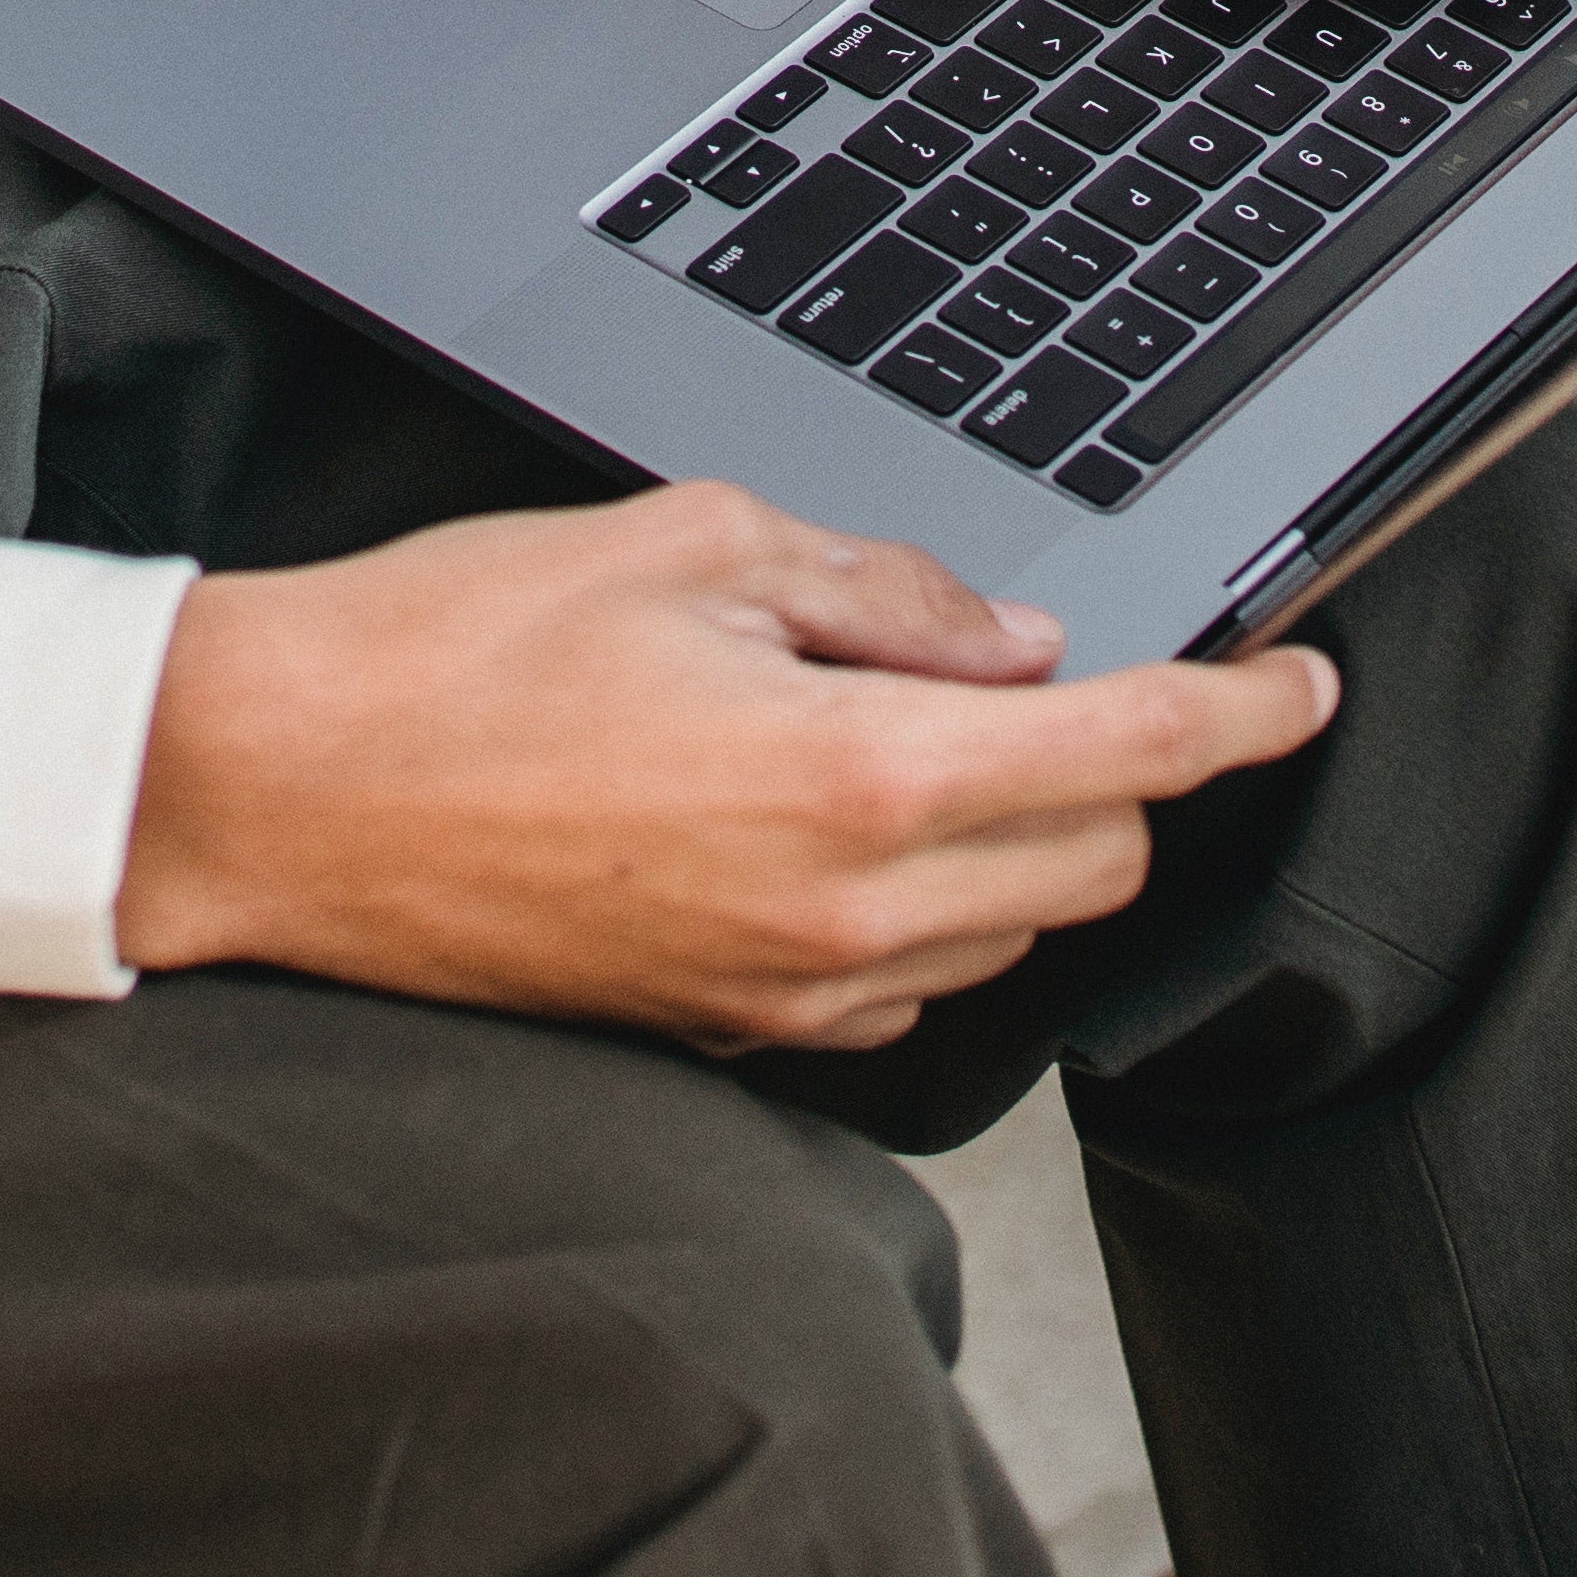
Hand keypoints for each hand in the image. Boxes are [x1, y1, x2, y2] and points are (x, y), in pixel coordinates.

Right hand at [113, 482, 1340, 1046]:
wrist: (273, 792)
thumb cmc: (450, 654)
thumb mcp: (692, 544)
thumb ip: (884, 594)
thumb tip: (1010, 638)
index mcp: (858, 777)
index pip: (1132, 753)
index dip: (1246, 713)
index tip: (1303, 685)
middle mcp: (843, 914)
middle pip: (1093, 857)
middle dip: (1112, 767)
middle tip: (1040, 673)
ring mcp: (782, 993)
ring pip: (1001, 927)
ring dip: (1006, 836)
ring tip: (889, 728)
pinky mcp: (721, 1032)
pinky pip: (892, 986)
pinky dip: (912, 906)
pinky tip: (825, 820)